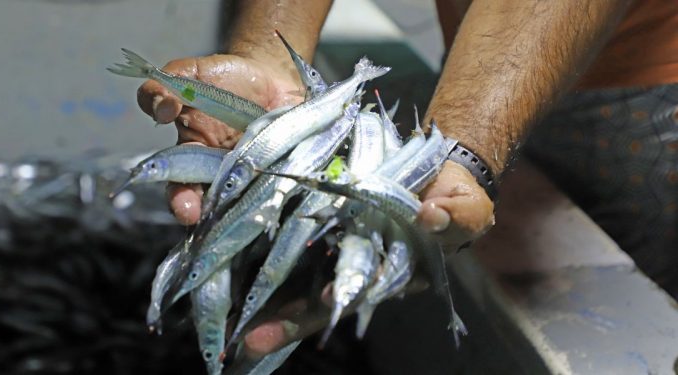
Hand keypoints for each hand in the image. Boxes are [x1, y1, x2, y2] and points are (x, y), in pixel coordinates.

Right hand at [135, 54, 302, 224]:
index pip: (178, 185)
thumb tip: (162, 109)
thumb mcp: (190, 74)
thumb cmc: (225, 78)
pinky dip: (274, 191)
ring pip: (240, 200)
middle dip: (199, 212)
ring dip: (235, 207)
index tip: (183, 202)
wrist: (271, 75)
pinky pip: (275, 187)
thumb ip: (166, 85)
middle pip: (208, 203)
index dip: (179, 198)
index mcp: (192, 153)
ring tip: (235, 208)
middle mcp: (219, 172)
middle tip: (194, 215)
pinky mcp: (278, 171)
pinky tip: (272, 190)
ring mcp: (250, 174)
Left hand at [233, 162, 494, 359]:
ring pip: (300, 288)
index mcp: (396, 273)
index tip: (324, 299)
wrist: (430, 176)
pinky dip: (264, 270)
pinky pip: (290, 257)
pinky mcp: (319, 236)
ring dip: (268, 306)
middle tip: (254, 339)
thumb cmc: (451, 197)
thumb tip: (431, 215)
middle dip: (290, 320)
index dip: (345, 296)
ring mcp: (337, 259)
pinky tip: (232, 280)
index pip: (366, 290)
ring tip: (235, 329)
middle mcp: (361, 274)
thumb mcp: (466, 204)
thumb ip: (457, 212)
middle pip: (322, 302)